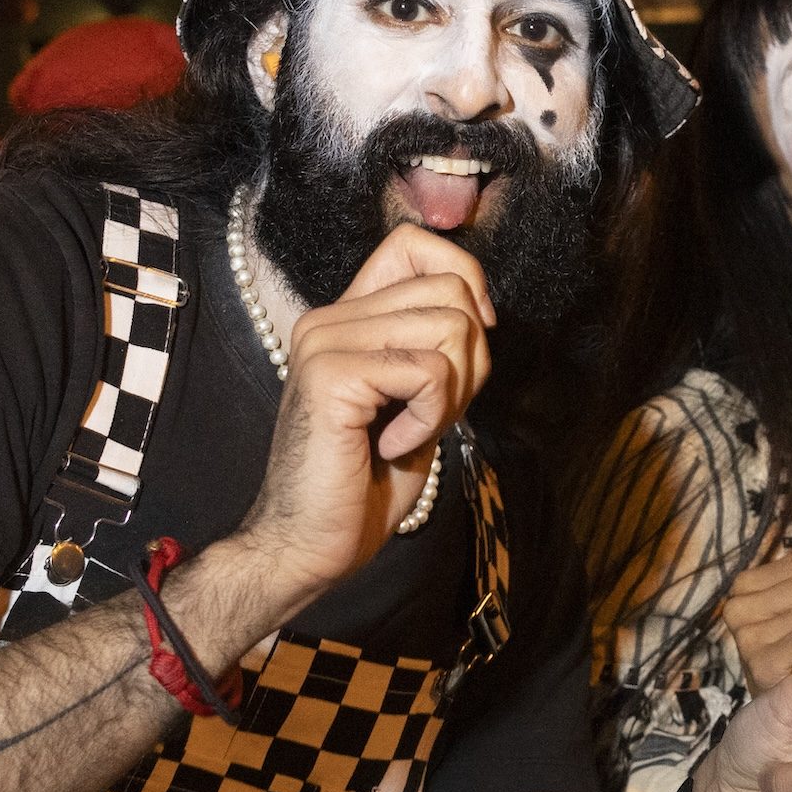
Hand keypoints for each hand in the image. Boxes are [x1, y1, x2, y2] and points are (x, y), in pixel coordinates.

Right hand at [240, 225, 493, 611]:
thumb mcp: (418, 404)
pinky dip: (430, 418)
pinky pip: (429, 371)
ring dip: (451, 394)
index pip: (412, 244)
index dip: (464, 278)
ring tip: (409, 432)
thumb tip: (483, 315)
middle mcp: (330, 319)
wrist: (309, 546)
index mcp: (347, 319)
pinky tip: (392, 446)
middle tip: (432, 414)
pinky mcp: (330, 374)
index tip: (472, 340)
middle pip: (451, 289)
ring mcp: (325, 342)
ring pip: (450, 326)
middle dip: (471, 360)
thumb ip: (439, 352)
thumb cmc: (362, 486)